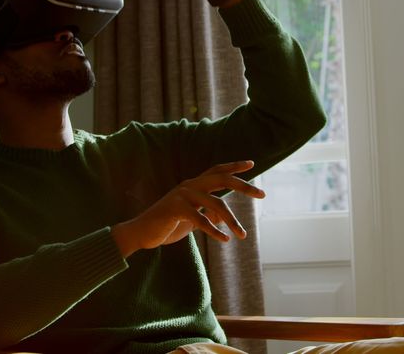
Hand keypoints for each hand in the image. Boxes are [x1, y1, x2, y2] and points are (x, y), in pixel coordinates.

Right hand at [111, 160, 264, 257]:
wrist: (141, 233)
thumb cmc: (167, 225)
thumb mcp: (191, 219)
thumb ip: (206, 215)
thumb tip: (222, 217)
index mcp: (193, 185)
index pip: (217, 170)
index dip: (234, 166)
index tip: (252, 164)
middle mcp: (189, 186)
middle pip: (222, 179)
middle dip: (244, 185)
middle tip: (262, 194)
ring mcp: (182, 196)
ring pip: (216, 204)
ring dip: (232, 221)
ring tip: (243, 236)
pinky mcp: (175, 209)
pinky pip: (201, 219)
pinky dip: (215, 230)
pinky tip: (225, 239)